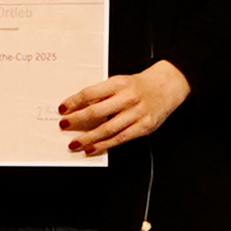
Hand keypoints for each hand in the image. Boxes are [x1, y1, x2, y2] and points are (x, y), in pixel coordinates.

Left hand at [60, 60, 189, 154]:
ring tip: (75, 143)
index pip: (91, 93)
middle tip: (64, 125)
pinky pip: (120, 139)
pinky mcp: (144, 127)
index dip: (74, 102)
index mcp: (119, 83)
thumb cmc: (140, 85)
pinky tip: (92, 149)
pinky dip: (104, 145)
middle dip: (77, 120)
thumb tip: (78, 108)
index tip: (63, 109)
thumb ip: (102, 94)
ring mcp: (137, 114)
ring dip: (88, 138)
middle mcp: (128, 98)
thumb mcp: (120, 82)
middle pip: (97, 112)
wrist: (168, 85)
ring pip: (107, 129)